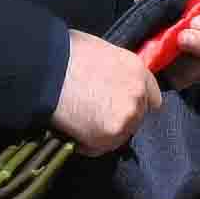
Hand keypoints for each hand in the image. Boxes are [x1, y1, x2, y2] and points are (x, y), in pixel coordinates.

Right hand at [45, 27, 161, 153]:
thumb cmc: (67, 53)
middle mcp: (139, 95)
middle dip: (119, 117)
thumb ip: (114, 70)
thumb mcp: (100, 51)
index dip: (135, 102)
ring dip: (103, 132)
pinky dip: (86, 144)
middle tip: (94, 114)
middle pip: (136, 117)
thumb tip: (107, 79)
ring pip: (119, 134)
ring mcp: (127, 117)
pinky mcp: (109, 135)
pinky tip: (72, 132)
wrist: (47, 70)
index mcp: (138, 71)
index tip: (121, 105)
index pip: (152, 97)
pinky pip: (99, 147)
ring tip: (80, 123)